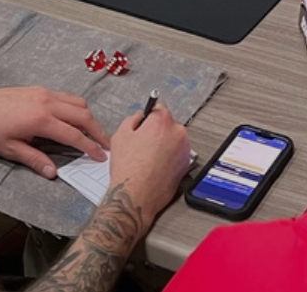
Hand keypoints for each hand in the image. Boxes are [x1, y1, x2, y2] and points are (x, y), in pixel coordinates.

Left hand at [0, 84, 110, 178]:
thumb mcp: (9, 149)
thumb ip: (34, 159)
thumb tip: (53, 172)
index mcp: (41, 120)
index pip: (74, 135)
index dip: (90, 147)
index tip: (101, 156)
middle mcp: (47, 103)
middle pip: (83, 115)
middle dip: (98, 131)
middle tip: (106, 145)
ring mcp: (45, 93)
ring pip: (78, 103)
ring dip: (89, 118)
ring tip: (93, 133)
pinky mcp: (41, 90)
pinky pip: (68, 97)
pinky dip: (78, 108)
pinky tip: (75, 119)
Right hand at [107, 105, 191, 227]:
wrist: (136, 196)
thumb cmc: (129, 170)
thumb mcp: (120, 136)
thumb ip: (132, 119)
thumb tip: (139, 117)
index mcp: (162, 121)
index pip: (159, 109)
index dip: (148, 117)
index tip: (145, 122)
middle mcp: (178, 133)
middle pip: (168, 125)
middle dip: (157, 132)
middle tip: (142, 144)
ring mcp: (184, 150)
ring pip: (173, 140)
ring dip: (164, 145)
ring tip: (147, 158)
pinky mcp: (186, 165)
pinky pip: (177, 155)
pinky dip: (169, 158)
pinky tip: (155, 166)